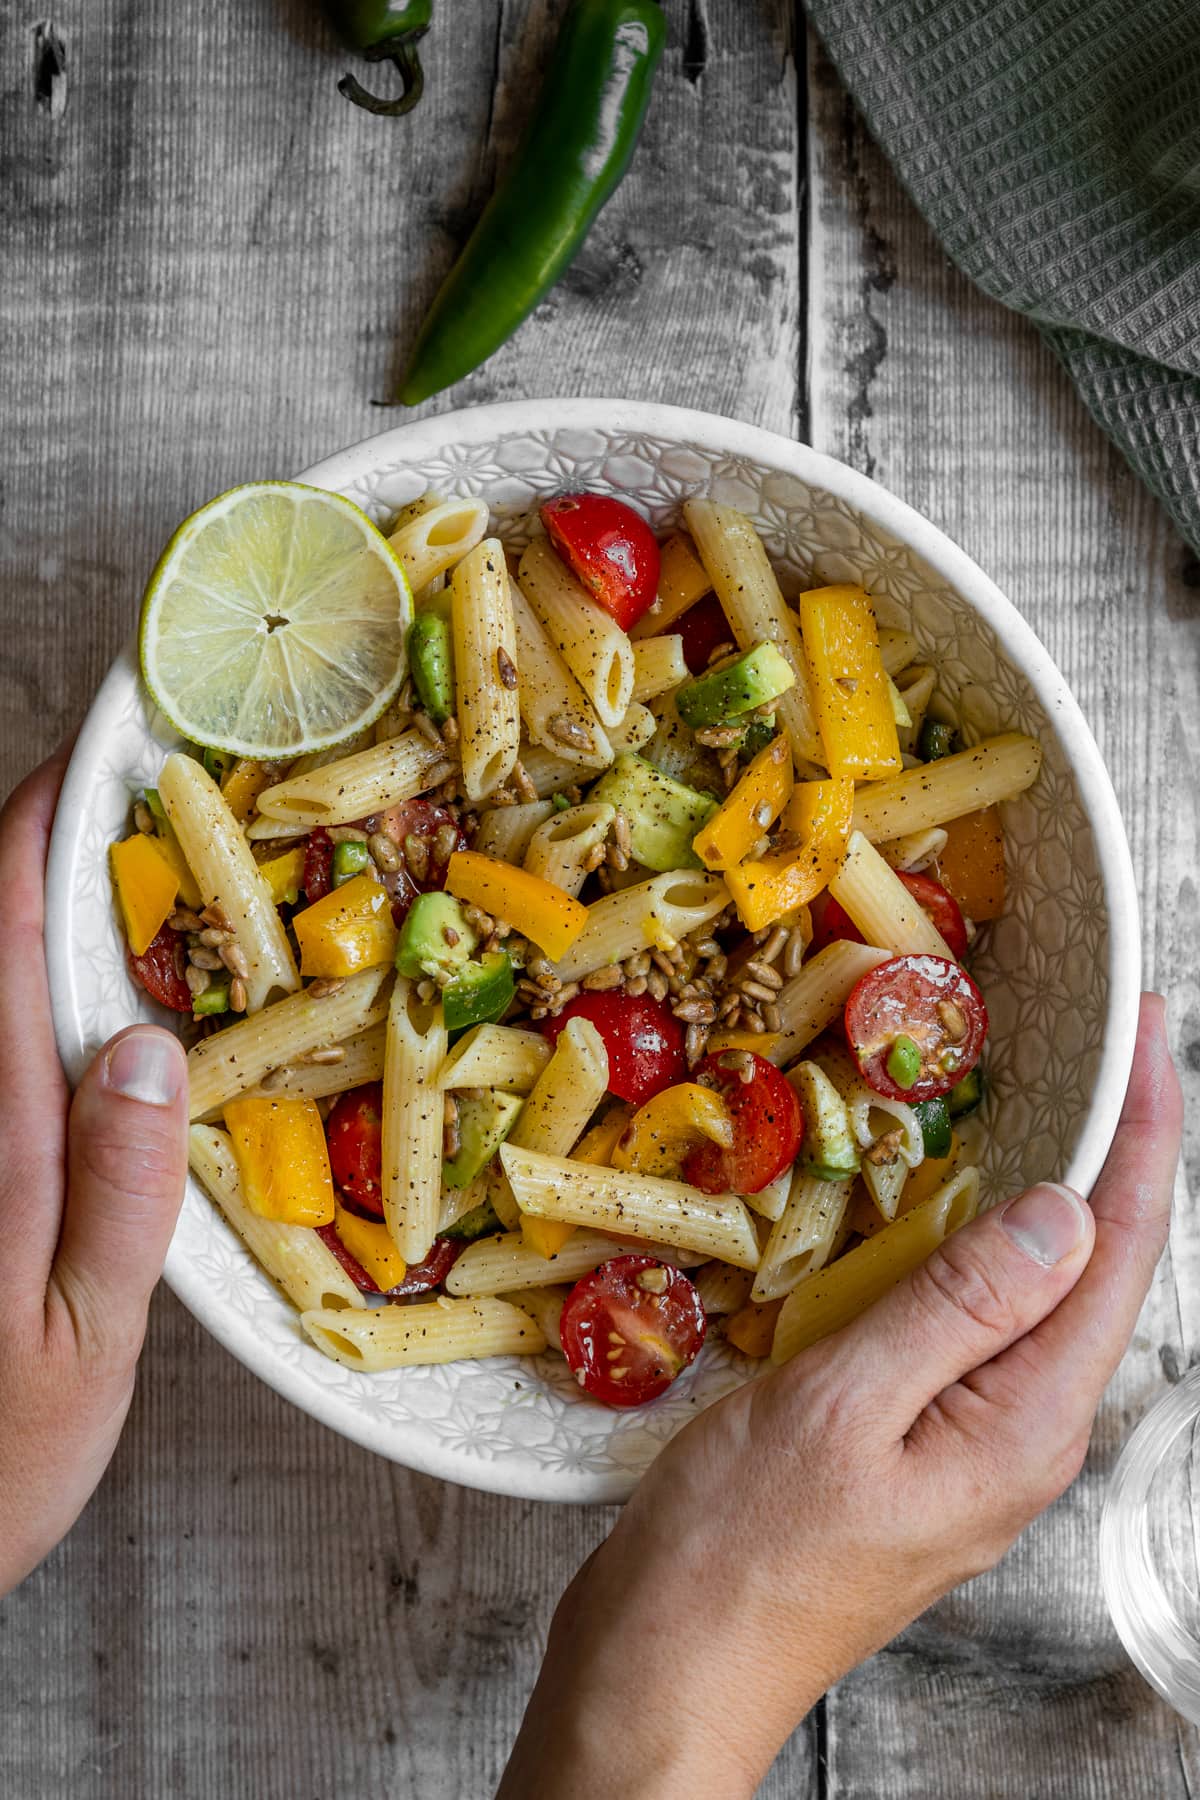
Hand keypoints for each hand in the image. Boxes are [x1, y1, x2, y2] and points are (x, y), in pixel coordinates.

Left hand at [0, 748, 187, 1594]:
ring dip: (38, 910)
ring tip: (124, 861)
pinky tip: (100, 992)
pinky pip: (5, 1044)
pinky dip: (35, 983)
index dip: (35, 831)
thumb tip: (148, 1045)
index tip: (92, 748)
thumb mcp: (85, 1341)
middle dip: (39, 843)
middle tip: (127, 784)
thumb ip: (118, 1191)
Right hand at [499, 996, 1180, 1798]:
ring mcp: (970, 1445)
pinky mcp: (915, 1445)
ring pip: (1034, 1296)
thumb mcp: (842, 1407)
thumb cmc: (737, 1552)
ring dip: (1047, 1193)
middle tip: (1109, 1046)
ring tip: (1055, 1101)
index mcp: (1024, 1425)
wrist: (668, 1666)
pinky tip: (947, 1209)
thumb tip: (1062, 1214)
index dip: (1144, 1136)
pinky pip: (971, 1326)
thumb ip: (955, 1307)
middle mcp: (1020, 1436)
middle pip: (1094, 1271)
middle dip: (1111, 1152)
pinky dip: (973, 1247)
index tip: (1150, 1033)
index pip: (1118, 1254)